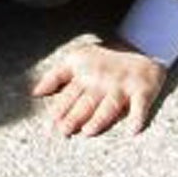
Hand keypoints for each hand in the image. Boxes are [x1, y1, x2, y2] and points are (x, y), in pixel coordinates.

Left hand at [31, 37, 166, 136]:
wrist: (142, 46)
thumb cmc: (104, 59)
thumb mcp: (77, 59)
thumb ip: (56, 75)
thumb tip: (35, 92)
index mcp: (85, 74)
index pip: (70, 93)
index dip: (60, 107)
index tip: (51, 122)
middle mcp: (102, 80)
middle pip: (87, 102)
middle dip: (75, 116)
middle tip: (64, 130)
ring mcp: (122, 86)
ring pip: (110, 105)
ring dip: (100, 118)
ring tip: (88, 131)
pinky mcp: (142, 90)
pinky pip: (141, 106)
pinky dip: (138, 117)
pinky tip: (134, 130)